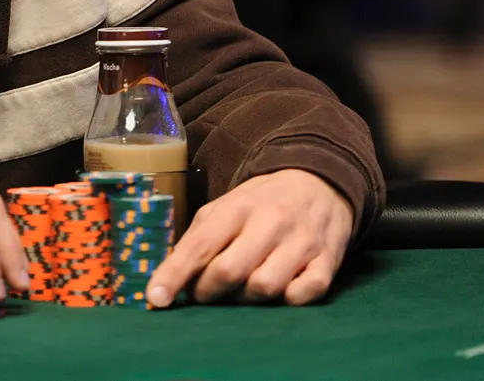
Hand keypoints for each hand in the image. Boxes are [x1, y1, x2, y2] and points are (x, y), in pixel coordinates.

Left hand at [145, 169, 353, 308]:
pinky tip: (279, 292)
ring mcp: (301, 242)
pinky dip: (286, 302)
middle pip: (229, 271)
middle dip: (208, 292)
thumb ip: (198, 239)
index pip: (200, 245)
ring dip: (245, 300)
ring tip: (240, 291)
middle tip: (203, 294)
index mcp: (238, 206)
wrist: (321, 182)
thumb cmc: (262, 203)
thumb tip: (168, 278)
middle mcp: (270, 222)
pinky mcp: (327, 262)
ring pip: (264, 288)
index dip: (174, 274)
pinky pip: (302, 296)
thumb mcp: (226, 207)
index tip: (156, 298)